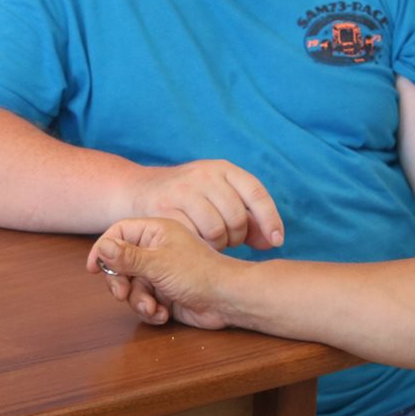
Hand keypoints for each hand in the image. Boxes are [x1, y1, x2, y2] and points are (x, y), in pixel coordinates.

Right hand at [90, 218, 240, 328]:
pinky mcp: (164, 293)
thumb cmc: (198, 273)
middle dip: (119, 282)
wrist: (227, 300)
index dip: (103, 249)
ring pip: (130, 287)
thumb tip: (102, 247)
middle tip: (121, 294)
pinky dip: (150, 309)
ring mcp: (159, 273)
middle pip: (119, 264)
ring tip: (152, 306)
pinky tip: (163, 313)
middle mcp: (155, 250)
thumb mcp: (158, 263)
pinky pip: (143, 301)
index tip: (93, 268)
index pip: (118, 233)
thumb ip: (127, 257)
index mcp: (155, 232)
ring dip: (137, 300)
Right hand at [130, 160, 283, 250]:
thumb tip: (273, 241)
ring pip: (216, 230)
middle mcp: (204, 175)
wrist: (136, 190)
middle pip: (237, 217)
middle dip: (237, 237)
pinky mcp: (163, 207)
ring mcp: (183, 190)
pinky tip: (192, 244)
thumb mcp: (218, 199)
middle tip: (226, 241)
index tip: (277, 242)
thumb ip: (248, 220)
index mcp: (223, 169)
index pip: (256, 193)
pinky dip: (197, 246)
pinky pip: (193, 236)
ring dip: (217, 245)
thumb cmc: (186, 200)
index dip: (270, 219)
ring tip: (209, 243)